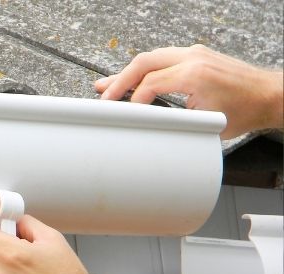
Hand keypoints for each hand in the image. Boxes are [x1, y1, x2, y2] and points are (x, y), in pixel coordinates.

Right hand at [95, 45, 283, 138]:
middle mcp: (193, 58)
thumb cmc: (245, 111)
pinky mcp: (196, 56)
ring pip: (151, 58)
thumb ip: (173, 121)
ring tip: (107, 85)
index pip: (150, 83)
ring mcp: (195, 54)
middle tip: (102, 95)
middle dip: (119, 80)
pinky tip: (132, 78)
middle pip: (144, 62)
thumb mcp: (205, 123)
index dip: (132, 100)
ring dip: (129, 72)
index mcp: (194, 73)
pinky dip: (144, 69)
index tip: (123, 114)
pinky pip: (162, 58)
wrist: (268, 96)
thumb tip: (147, 124)